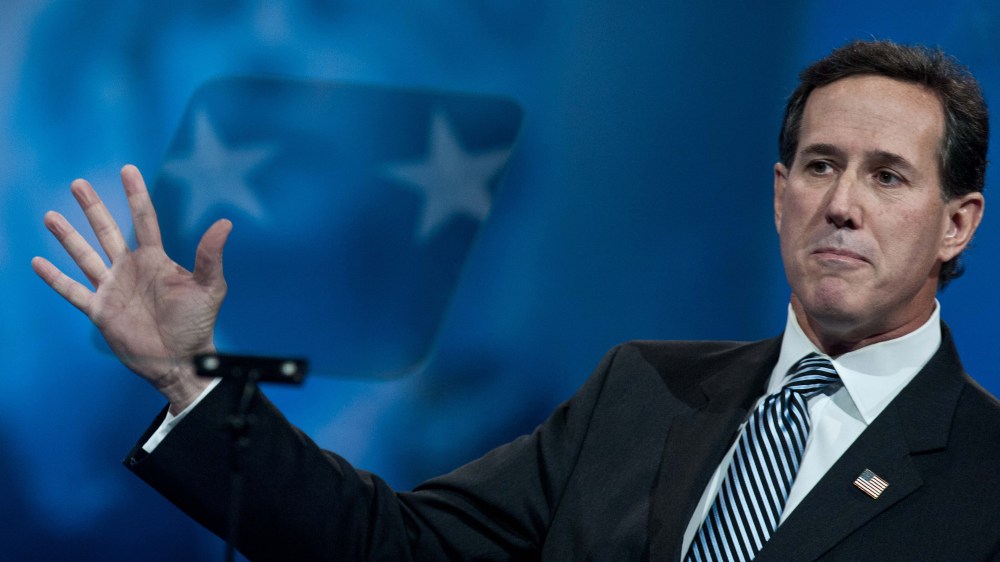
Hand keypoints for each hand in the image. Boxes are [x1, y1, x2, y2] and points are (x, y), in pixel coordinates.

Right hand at [32, 164, 232, 412]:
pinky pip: (73, 290)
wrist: (180, 361)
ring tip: (51, 215)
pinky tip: (38, 262)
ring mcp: (113, 288)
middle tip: (78, 183)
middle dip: (93, 207)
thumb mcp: (209, 287)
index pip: (144, 220)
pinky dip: (55, 278)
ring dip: (68, 236)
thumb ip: (211, 255)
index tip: (128, 170)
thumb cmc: (198, 324)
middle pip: (107, 231)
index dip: (135, 195)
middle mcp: (131, 269)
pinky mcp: (100, 310)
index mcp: (155, 260)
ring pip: (85, 255)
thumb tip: (225, 223)